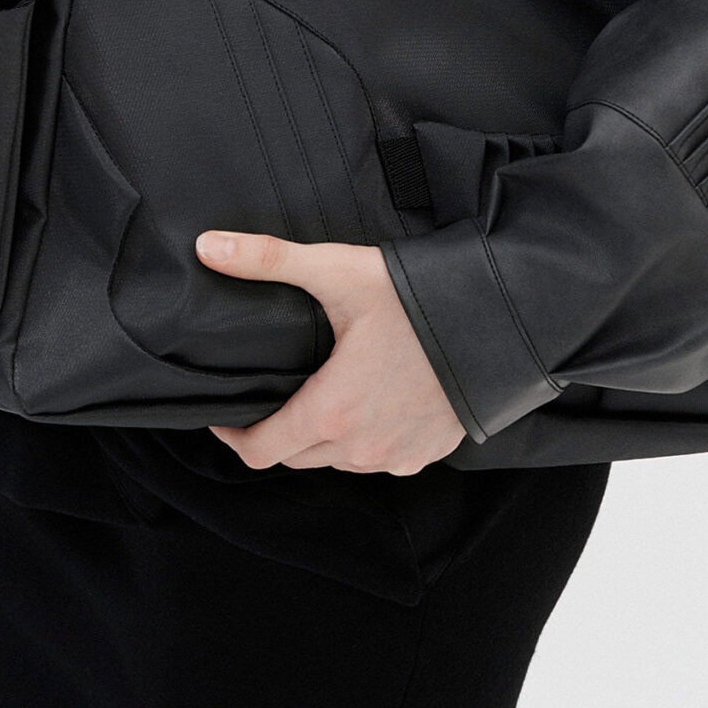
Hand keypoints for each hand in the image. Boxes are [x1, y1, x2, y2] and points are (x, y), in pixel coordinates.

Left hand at [199, 231, 464, 475]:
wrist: (500, 319)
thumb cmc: (420, 297)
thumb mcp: (338, 271)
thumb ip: (269, 259)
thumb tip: (208, 246)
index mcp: (330, 411)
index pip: (260, 451)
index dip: (233, 434)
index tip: (224, 414)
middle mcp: (361, 447)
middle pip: (295, 457)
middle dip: (275, 432)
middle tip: (270, 396)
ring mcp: (396, 456)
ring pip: (337, 461)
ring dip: (322, 438)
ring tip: (319, 394)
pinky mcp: (426, 453)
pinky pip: (380, 461)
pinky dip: (365, 441)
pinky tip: (369, 405)